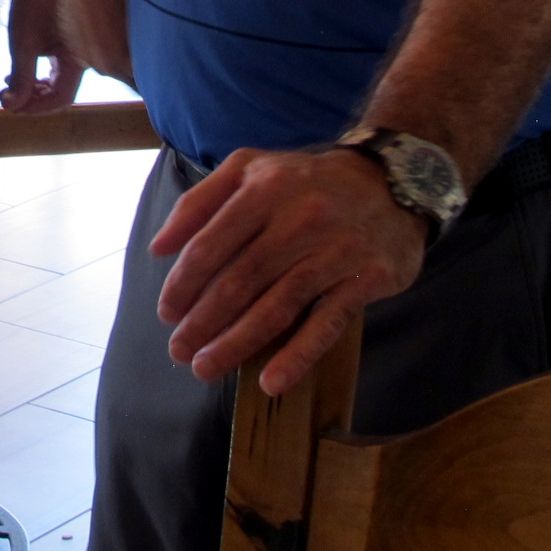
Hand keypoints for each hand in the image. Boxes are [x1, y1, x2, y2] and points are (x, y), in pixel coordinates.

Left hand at [0, 0, 82, 113]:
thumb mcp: (24, 42)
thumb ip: (21, 77)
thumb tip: (13, 105)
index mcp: (80, 60)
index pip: (61, 99)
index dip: (33, 107)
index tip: (10, 104)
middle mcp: (87, 56)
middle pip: (62, 92)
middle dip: (33, 98)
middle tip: (8, 95)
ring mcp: (81, 47)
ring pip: (60, 79)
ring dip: (36, 86)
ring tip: (11, 82)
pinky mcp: (73, 38)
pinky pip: (61, 65)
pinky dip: (41, 71)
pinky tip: (22, 67)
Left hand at [151, 145, 425, 394]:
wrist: (392, 181)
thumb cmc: (305, 181)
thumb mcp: (249, 168)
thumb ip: (199, 203)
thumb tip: (158, 248)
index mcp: (263, 188)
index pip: (211, 244)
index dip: (184, 284)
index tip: (166, 314)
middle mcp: (298, 217)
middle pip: (240, 280)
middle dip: (203, 321)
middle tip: (179, 351)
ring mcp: (335, 249)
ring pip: (278, 305)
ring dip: (237, 342)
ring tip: (207, 368)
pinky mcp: (367, 278)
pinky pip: (327, 322)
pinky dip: (297, 354)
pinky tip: (270, 381)